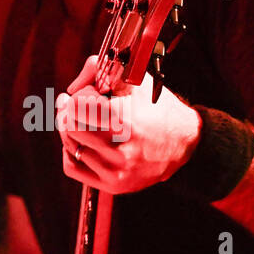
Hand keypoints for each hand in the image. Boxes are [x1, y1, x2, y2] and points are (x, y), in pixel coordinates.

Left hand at [56, 55, 201, 193]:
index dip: (82, 93)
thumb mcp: (135, 80)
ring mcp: (116, 169)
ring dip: (72, 129)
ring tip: (85, 121)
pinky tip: (84, 141)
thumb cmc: (158, 108)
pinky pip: (72, 167)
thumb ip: (99, 69)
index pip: (77, 104)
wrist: (184, 143)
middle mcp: (120, 148)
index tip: (93, 93)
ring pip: (69, 145)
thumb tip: (71, 89)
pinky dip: (71, 152)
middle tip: (80, 105)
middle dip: (71, 111)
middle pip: (70, 124)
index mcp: (125, 120)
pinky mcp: (113, 184)